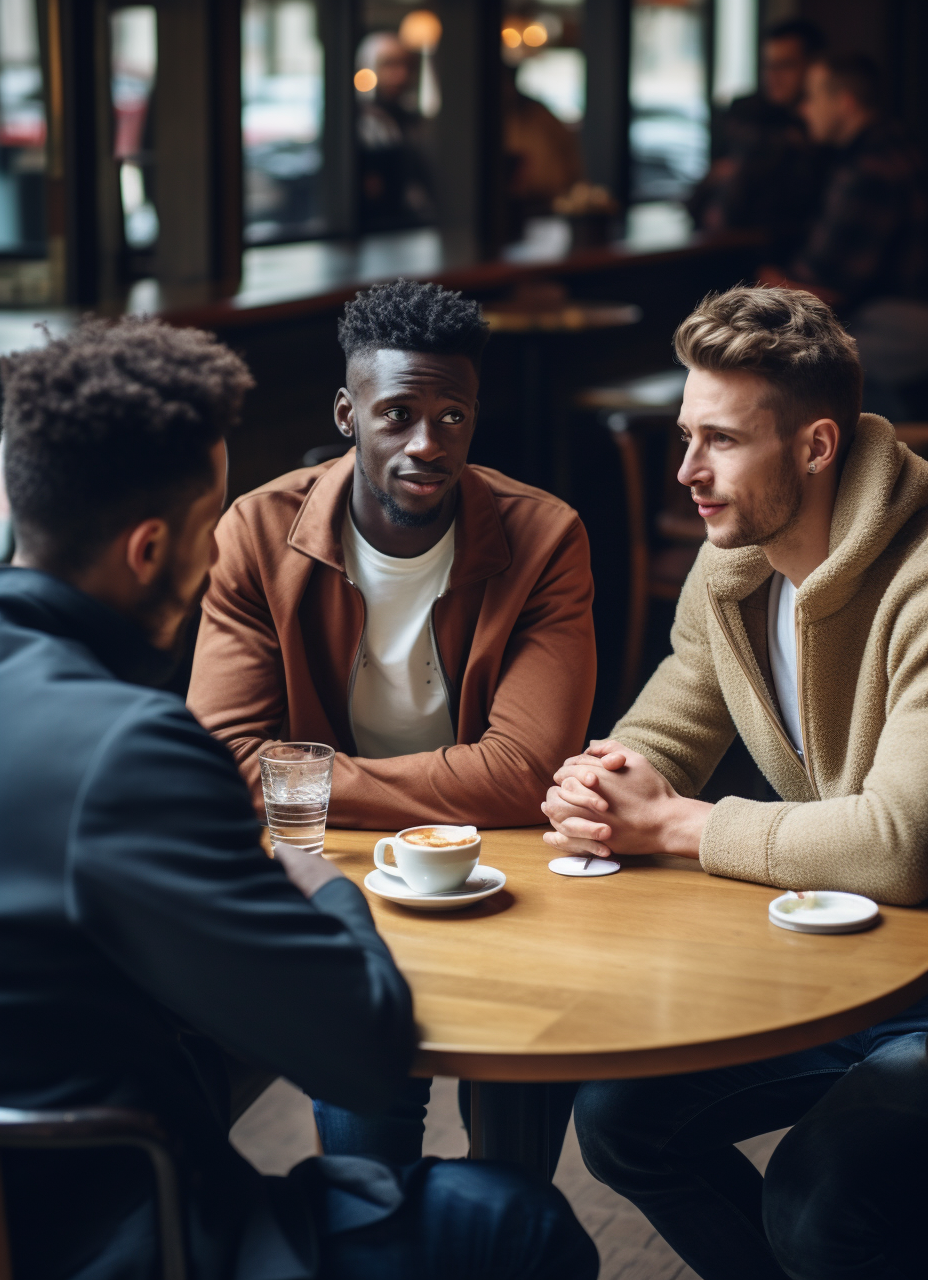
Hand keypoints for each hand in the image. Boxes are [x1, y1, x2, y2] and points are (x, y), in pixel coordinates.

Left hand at [542, 744, 710, 859]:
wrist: (667, 822)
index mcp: (596, 775)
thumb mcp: (636, 760)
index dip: (566, 771)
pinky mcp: (594, 839)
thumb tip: (591, 745)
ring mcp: (589, 819)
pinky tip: (553, 833)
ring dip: (553, 808)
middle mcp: (588, 796)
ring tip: (550, 808)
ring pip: (557, 812)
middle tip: (557, 790)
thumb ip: (611, 748)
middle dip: (557, 788)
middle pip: (559, 789)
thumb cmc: (653, 790)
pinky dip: (556, 834)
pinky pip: (565, 836)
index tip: (566, 775)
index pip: (567, 770)